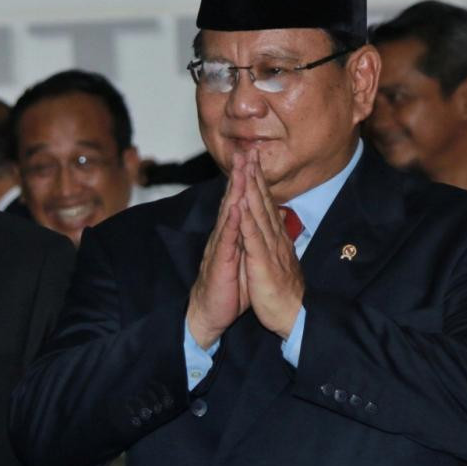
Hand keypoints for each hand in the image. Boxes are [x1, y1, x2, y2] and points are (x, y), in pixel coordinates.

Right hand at [186, 152, 247, 348]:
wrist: (210, 313)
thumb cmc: (227, 287)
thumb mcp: (242, 258)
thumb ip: (247, 238)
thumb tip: (256, 222)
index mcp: (232, 234)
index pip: (240, 202)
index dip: (247, 180)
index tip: (253, 158)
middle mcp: (224, 236)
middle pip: (232, 201)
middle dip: (239, 176)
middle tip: (244, 152)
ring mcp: (220, 247)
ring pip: (228, 214)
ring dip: (234, 192)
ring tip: (240, 171)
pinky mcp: (220, 261)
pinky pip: (227, 239)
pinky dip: (231, 222)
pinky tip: (235, 207)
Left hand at [238, 149, 304, 338]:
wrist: (293, 316)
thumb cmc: (283, 291)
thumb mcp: (278, 260)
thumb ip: (275, 240)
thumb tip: (274, 225)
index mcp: (275, 237)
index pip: (265, 204)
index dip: (258, 181)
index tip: (251, 160)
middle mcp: (274, 238)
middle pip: (263, 202)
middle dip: (254, 176)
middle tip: (248, 152)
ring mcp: (270, 249)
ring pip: (259, 214)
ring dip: (251, 190)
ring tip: (244, 169)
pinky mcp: (263, 264)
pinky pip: (254, 240)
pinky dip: (247, 221)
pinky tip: (241, 206)